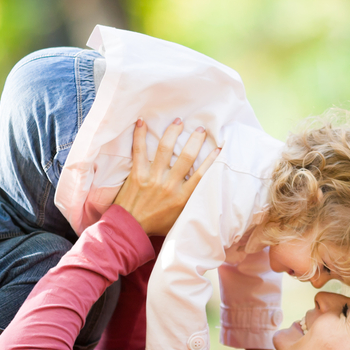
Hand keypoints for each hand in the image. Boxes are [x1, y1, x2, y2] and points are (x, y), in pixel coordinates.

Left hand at [113, 118, 218, 235]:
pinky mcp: (137, 174)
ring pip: (165, 148)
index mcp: (182, 197)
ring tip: (178, 121)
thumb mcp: (179, 217)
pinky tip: (142, 121)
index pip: (202, 174)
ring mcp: (153, 178)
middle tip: (200, 129)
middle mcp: (169, 185)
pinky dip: (140, 134)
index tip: (218, 147)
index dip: (212, 159)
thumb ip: (190, 202)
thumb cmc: (156, 223)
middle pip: (187, 156)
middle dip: (195, 139)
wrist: (130, 228)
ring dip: (173, 132)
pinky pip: (139, 150)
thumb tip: (203, 189)